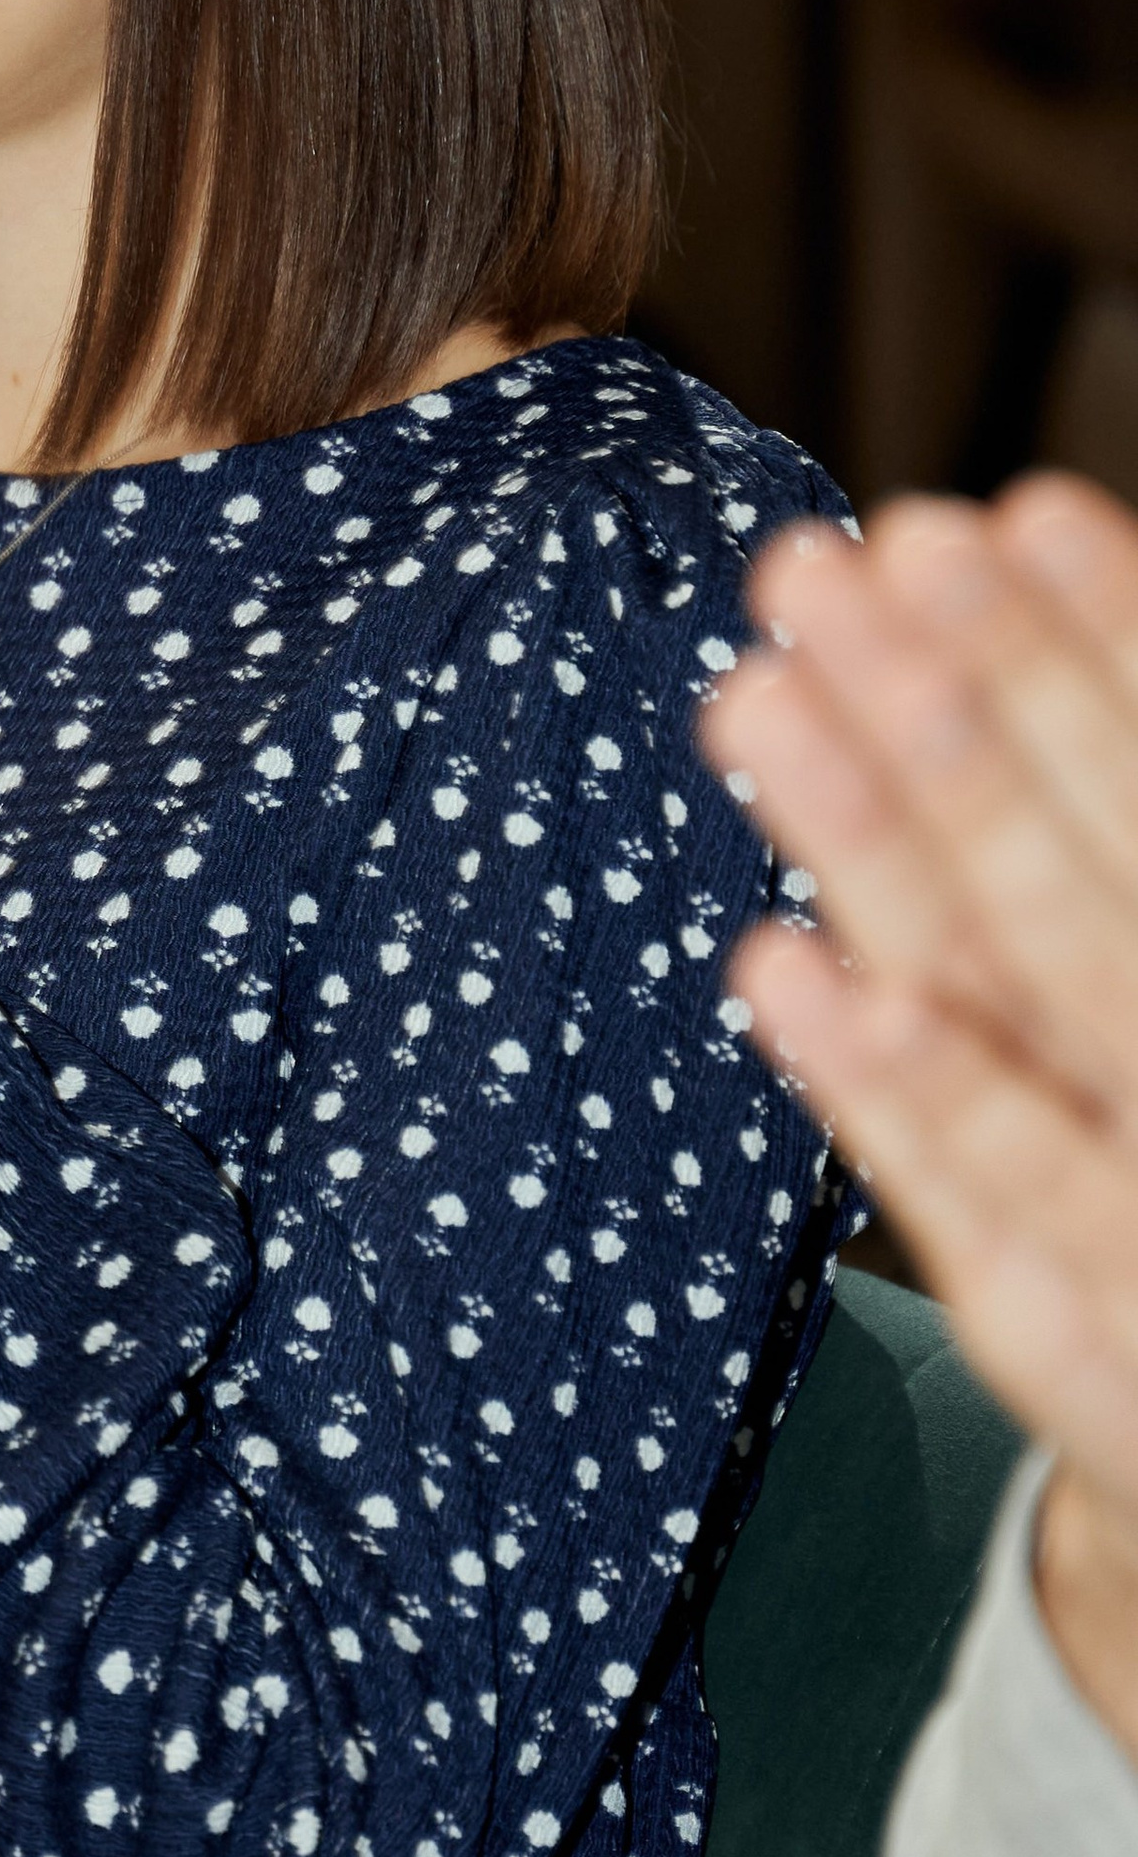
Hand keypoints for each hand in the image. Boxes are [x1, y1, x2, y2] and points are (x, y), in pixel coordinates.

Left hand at [704, 479, 1137, 1750]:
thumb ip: (1109, 816)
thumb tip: (1030, 581)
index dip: (1107, 652)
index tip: (1005, 509)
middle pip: (1100, 883)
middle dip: (973, 710)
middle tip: (830, 560)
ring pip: (1025, 1005)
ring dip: (884, 841)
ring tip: (755, 692)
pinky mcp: (1088, 1346)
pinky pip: (984, 1207)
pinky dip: (888, 1086)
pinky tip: (774, 965)